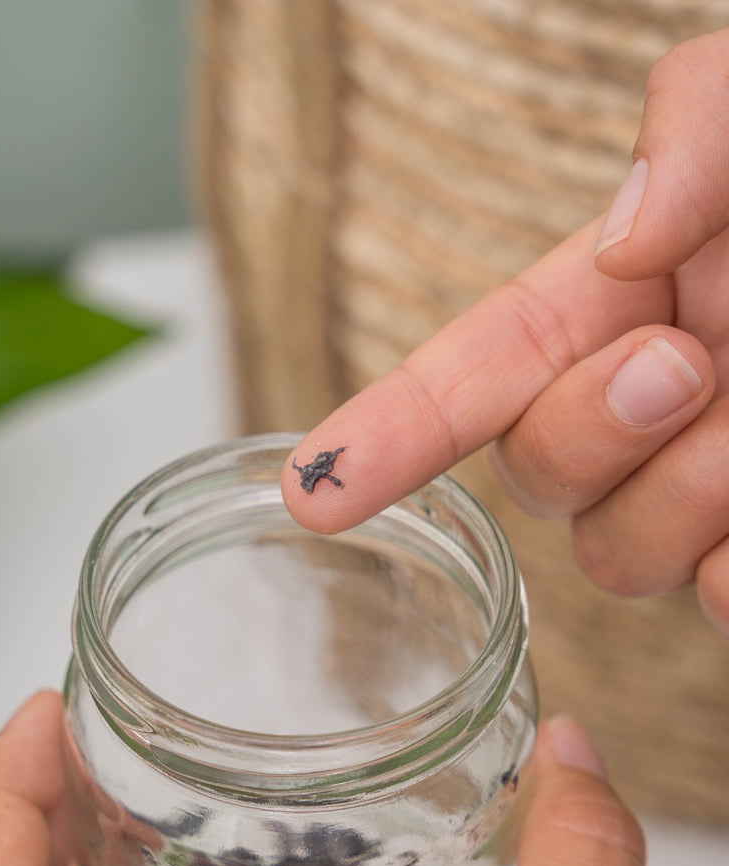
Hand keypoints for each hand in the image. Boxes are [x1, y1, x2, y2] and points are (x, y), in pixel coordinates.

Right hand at [281, 29, 728, 639]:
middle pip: (541, 480)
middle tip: (689, 365)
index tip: (312, 494)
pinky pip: (722, 604)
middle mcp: (648, 407)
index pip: (470, 376)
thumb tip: (621, 246)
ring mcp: (712, 485)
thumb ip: (693, 126)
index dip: (386, 434)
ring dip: (686, 499)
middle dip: (593, 433)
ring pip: (620, 556)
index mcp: (620, 303)